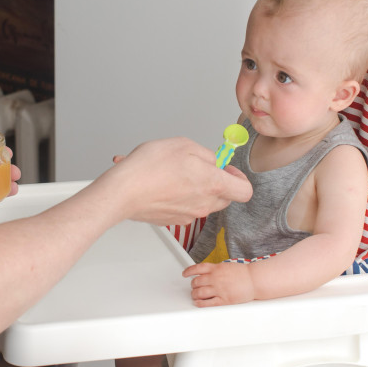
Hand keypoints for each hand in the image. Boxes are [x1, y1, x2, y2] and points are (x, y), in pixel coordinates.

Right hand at [105, 137, 251, 225]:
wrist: (122, 192)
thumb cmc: (149, 168)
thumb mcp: (183, 145)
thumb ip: (206, 154)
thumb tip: (212, 162)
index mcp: (213, 184)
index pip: (245, 190)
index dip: (239, 177)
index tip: (226, 168)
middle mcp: (204, 204)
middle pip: (224, 197)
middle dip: (215, 182)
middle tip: (196, 168)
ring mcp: (188, 216)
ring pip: (202, 202)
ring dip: (193, 188)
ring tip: (171, 173)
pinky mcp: (172, 221)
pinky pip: (183, 207)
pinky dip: (175, 196)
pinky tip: (159, 183)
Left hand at [183, 261, 254, 306]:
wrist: (254, 280)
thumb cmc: (243, 274)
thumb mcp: (226, 266)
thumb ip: (215, 269)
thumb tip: (205, 272)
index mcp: (216, 268)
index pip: (197, 268)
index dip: (188, 271)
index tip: (184, 274)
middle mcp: (215, 278)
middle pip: (196, 282)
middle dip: (193, 285)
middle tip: (194, 287)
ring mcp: (219, 289)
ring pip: (199, 293)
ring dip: (195, 295)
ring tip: (196, 295)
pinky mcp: (224, 299)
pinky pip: (208, 303)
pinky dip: (200, 303)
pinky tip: (198, 303)